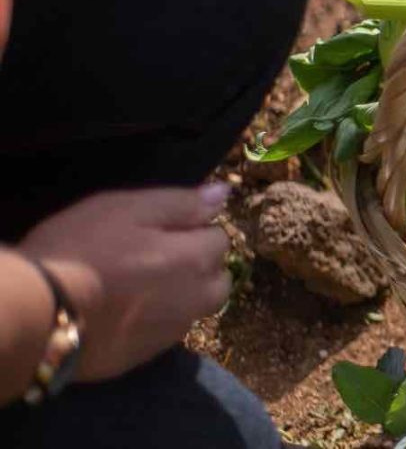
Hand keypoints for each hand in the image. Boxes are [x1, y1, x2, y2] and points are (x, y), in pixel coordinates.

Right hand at [16, 185, 231, 381]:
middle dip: (199, 267)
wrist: (38, 313)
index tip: (160, 230)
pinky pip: (164, 333)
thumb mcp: (127, 209)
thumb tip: (223, 194)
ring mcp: (171, 332)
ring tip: (138, 286)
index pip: (220, 240)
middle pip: (217, 280)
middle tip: (155, 258)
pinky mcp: (145, 357)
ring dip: (180, 296)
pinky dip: (154, 320)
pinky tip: (123, 312)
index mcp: (195, 260)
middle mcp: (195, 300)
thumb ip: (180, 203)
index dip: (193, 230)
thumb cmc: (80, 250)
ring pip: (193, 309)